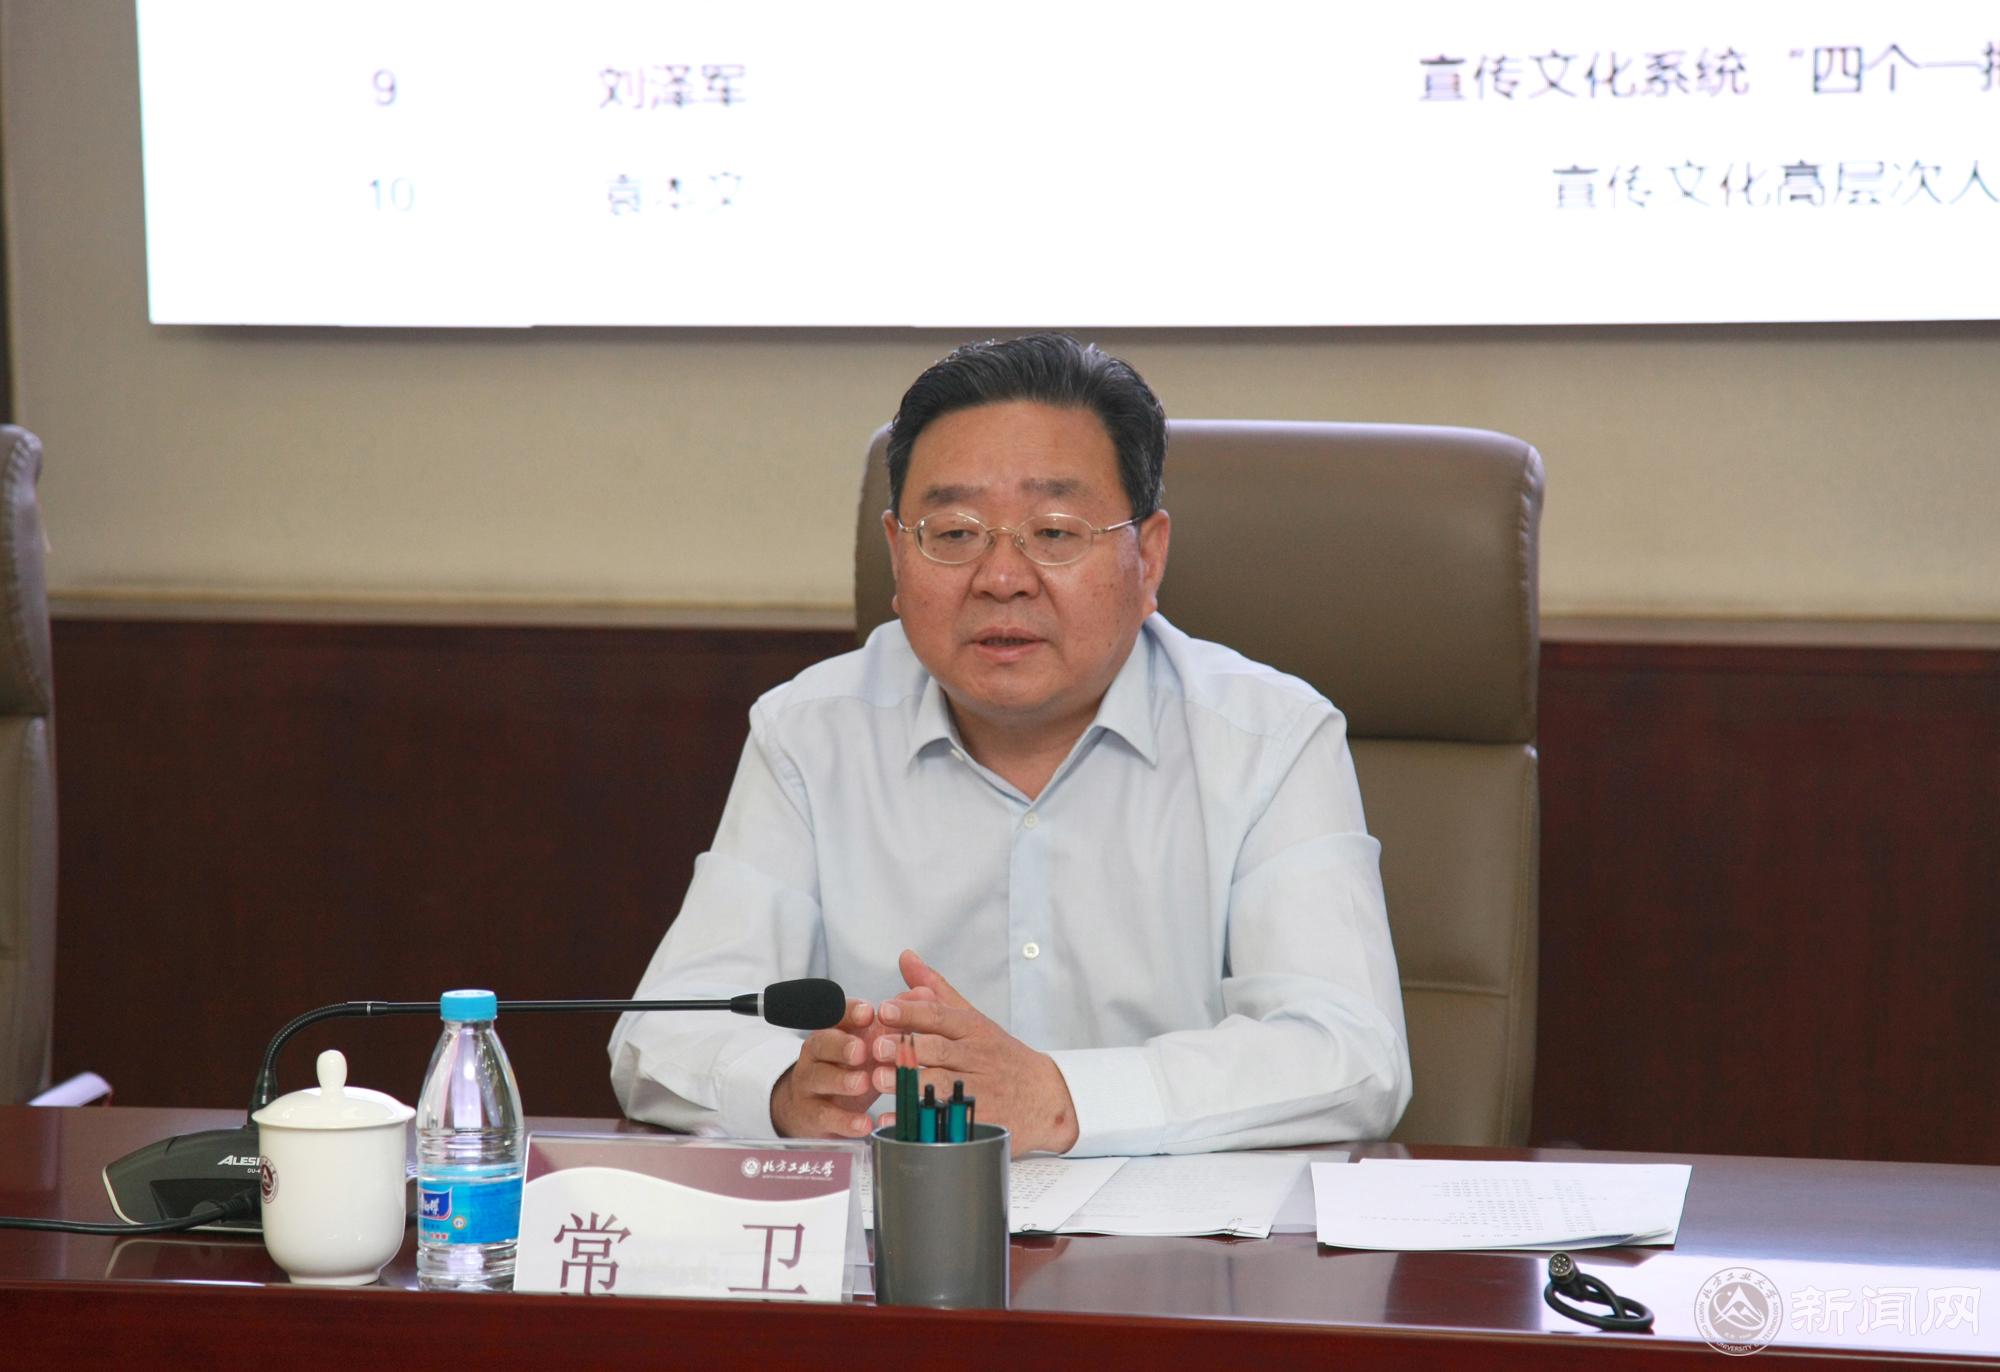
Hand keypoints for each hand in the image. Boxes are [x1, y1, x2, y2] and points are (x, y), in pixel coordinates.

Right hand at [769, 998, 882, 1140]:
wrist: (813, 1107)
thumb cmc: (849, 1070)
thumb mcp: (869, 1046)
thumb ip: (891, 1025)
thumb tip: (922, 996)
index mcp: (833, 1030)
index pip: (838, 1015)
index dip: (851, 1012)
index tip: (868, 1013)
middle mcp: (816, 1053)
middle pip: (821, 1043)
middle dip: (842, 1045)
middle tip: (861, 1050)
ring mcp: (810, 1083)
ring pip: (819, 1077)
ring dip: (841, 1080)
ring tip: (863, 1083)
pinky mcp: (810, 1114)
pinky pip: (824, 1116)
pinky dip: (845, 1121)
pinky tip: (864, 1124)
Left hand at [870, 949, 1079, 1156]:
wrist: (1045, 1096)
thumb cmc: (1001, 1055)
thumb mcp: (973, 1017)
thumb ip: (936, 990)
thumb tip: (906, 958)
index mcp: (972, 1029)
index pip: (941, 1016)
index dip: (912, 1012)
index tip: (885, 1010)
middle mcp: (975, 1057)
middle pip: (940, 1050)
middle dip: (907, 1048)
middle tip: (878, 1047)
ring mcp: (979, 1089)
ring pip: (942, 1084)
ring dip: (910, 1083)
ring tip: (881, 1079)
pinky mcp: (979, 1120)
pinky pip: (947, 1120)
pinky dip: (918, 1122)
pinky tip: (895, 1120)